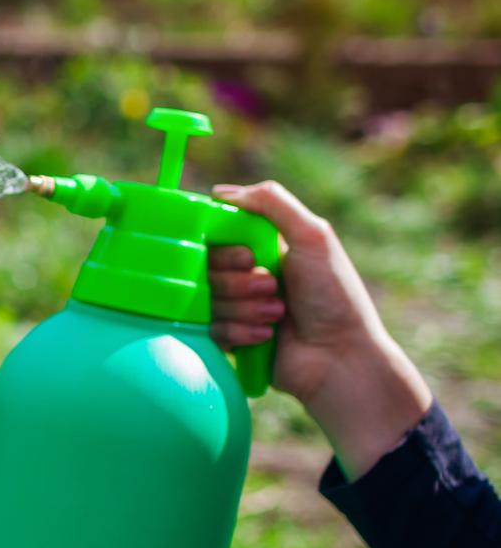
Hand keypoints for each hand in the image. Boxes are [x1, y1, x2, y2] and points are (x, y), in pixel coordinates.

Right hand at [208, 181, 430, 478]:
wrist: (339, 356)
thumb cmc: (334, 294)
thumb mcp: (313, 236)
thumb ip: (272, 203)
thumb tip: (220, 192)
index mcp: (262, 246)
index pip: (216, 234)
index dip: (224, 246)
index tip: (248, 257)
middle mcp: (245, 274)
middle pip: (207, 268)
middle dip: (239, 281)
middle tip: (272, 287)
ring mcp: (236, 307)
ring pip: (207, 300)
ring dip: (245, 308)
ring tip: (278, 315)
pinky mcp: (230, 338)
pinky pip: (211, 329)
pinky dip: (240, 332)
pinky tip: (266, 337)